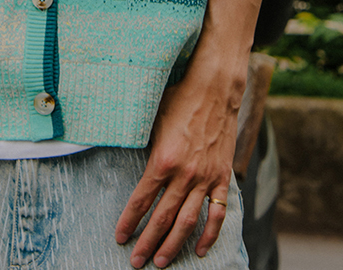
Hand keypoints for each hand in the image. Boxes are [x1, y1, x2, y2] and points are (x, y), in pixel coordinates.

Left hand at [114, 72, 238, 267]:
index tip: (120, 237)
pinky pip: (217, 213)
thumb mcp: (154, 120)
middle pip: (163, 218)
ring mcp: (205, 178)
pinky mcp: (222, 177)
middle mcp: (184, 174)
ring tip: (161, 261)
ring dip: (174, 245)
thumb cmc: (180, 99)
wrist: (215, 89)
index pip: (142, 199)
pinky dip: (210, 234)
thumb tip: (133, 163)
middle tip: (136, 261)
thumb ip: (146, 147)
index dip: (130, 220)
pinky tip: (201, 249)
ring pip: (188, 222)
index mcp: (163, 160)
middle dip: (147, 242)